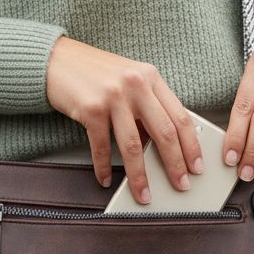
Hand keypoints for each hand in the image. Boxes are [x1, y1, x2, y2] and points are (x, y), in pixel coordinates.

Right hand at [46, 37, 204, 203]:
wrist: (57, 59)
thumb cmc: (94, 72)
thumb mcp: (129, 80)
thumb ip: (147, 106)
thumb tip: (157, 144)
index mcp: (151, 77)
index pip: (180, 116)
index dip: (191, 145)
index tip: (196, 165)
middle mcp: (135, 84)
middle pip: (164, 132)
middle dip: (175, 164)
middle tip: (181, 185)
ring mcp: (113, 96)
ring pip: (134, 145)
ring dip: (140, 175)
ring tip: (144, 194)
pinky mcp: (90, 108)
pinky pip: (101, 146)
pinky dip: (104, 167)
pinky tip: (106, 179)